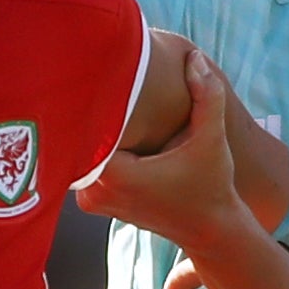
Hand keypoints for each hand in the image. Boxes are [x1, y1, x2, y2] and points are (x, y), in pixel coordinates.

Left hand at [76, 46, 245, 284]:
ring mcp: (91, 200)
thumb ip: (207, 95)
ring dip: (88, 128)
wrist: (208, 230)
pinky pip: (81, 164)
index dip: (87, 100)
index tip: (90, 76)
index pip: (84, 128)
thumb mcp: (212, 138)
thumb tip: (193, 58)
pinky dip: (91, 145)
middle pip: (76, 139)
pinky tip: (103, 123)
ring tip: (94, 96)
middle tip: (84, 75)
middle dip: (85, 111)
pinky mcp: (92, 201)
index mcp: (118, 176)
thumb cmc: (211, 183)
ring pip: (77, 152)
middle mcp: (97, 192)